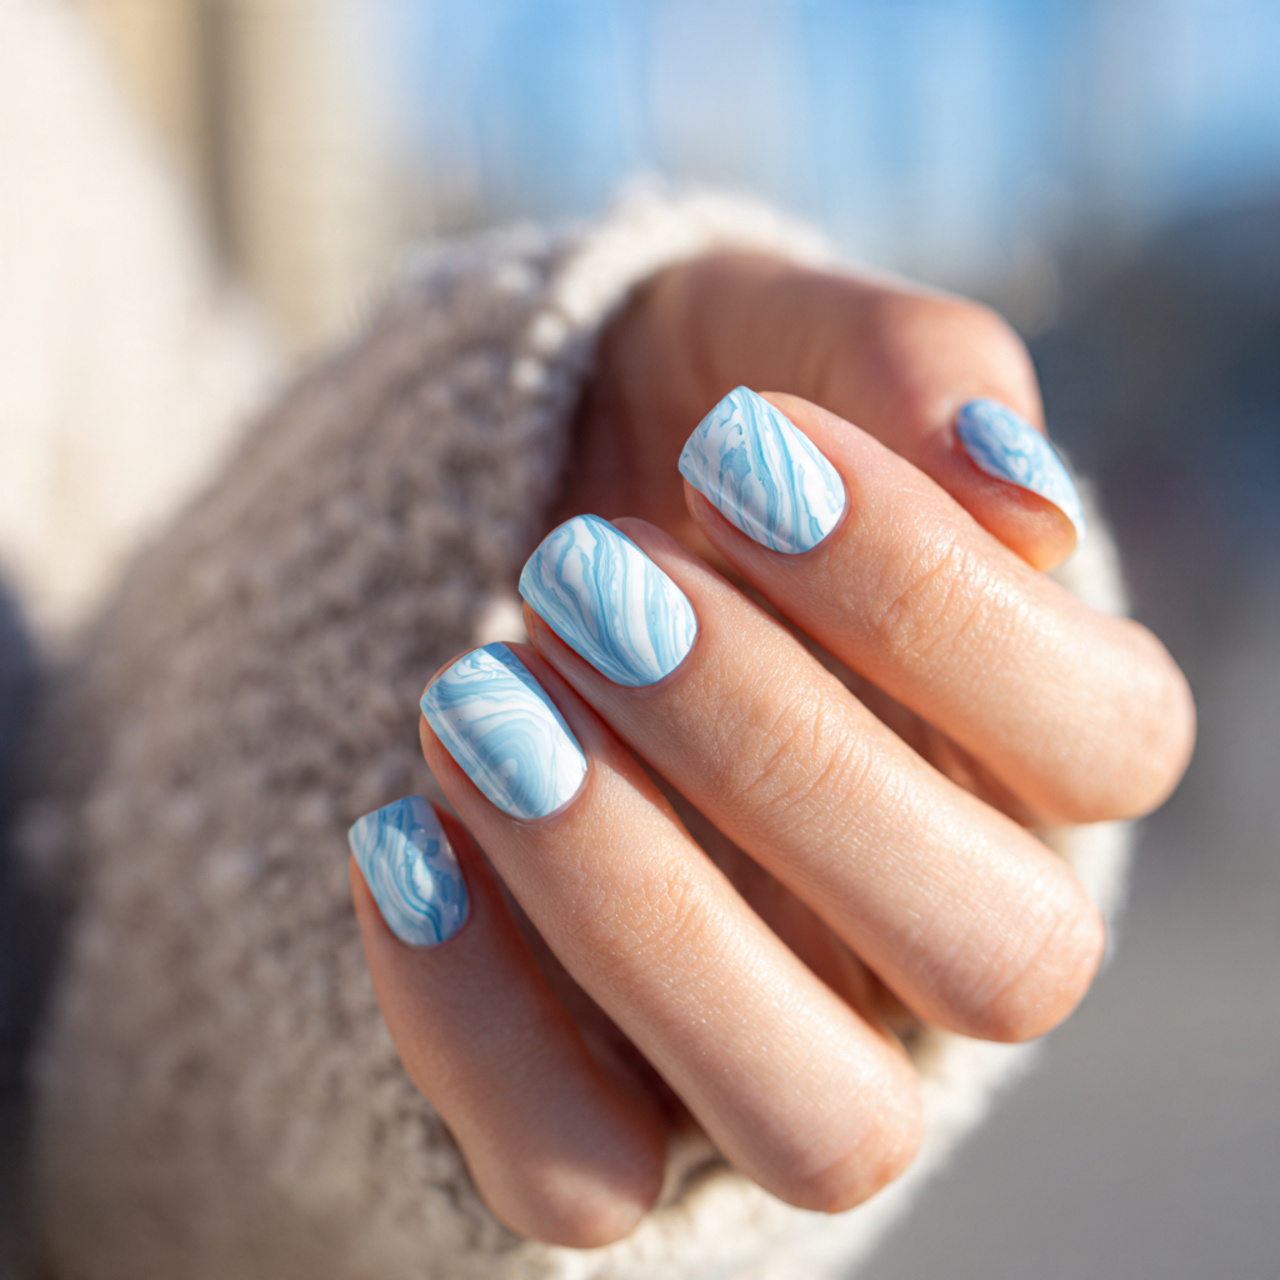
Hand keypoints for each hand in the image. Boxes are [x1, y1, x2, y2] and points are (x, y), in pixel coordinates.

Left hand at [347, 255, 1194, 1246]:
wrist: (492, 539)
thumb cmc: (666, 441)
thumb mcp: (761, 346)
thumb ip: (902, 367)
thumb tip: (1023, 498)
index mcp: (1021, 752)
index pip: (1108, 740)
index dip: (934, 600)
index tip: (743, 451)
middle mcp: (934, 932)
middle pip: (995, 953)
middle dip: (776, 748)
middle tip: (587, 573)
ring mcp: (784, 1044)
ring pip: (816, 1114)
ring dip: (639, 904)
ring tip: (477, 700)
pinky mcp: (617, 1119)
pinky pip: (586, 1172)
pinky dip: (479, 1016)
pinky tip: (399, 835)